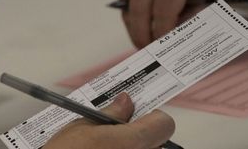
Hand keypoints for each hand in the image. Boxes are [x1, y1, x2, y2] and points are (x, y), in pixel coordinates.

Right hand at [44, 93, 174, 148]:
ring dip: (133, 148)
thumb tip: (125, 102)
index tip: (138, 115)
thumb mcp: (83, 127)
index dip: (152, 117)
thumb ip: (110, 114)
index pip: (164, 124)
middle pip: (157, 142)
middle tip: (117, 132)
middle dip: (140, 134)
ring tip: (107, 147)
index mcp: (132, 142)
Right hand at [119, 0, 224, 47]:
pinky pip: (124, 0)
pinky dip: (131, 16)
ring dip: (134, 28)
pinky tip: (140, 25)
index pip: (163, 11)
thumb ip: (191, 16)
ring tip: (143, 42)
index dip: (162, 34)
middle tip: (148, 51)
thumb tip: (170, 42)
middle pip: (140, 10)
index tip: (164, 50)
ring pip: (128, 7)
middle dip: (143, 35)